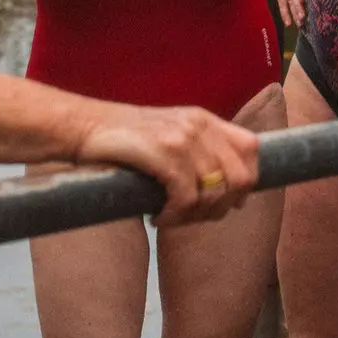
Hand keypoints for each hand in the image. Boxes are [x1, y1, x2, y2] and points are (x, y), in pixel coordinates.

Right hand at [75, 101, 259, 226]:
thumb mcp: (171, 135)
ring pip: (214, 193)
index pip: (252, 149)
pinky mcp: (164, 153)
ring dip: (194, 216)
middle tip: (194, 216)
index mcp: (205, 120)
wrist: (84, 126)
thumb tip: (228, 192)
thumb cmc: (125, 139)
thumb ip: (199, 152)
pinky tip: (156, 217)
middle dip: (221, 207)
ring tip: (171, 217)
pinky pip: (187, 199)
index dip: (246, 181)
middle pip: (241, 177)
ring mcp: (183, 138)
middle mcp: (200, 125)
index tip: (226, 201)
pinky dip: (174, 217)